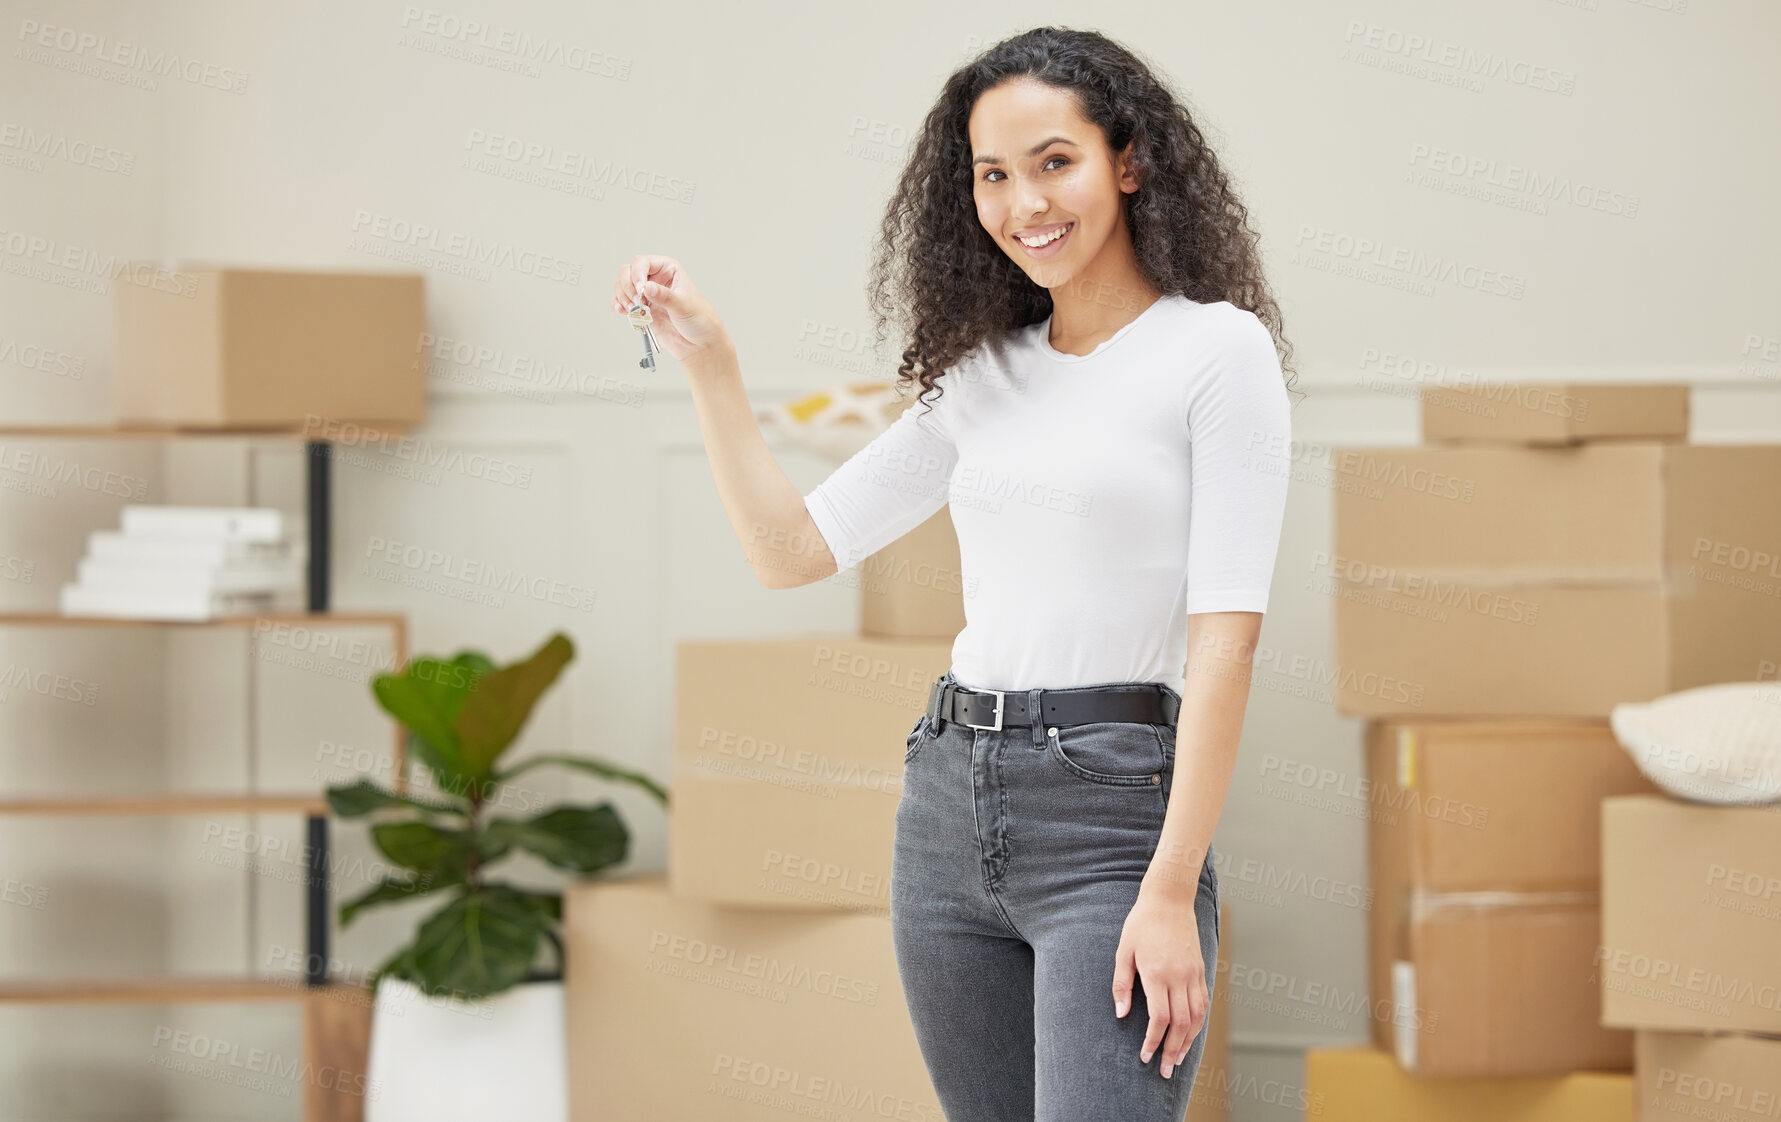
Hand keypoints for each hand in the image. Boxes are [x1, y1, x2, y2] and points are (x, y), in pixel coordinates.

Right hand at [609, 253, 728, 362]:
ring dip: (623, 297)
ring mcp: (647, 294)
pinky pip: (622, 302)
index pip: (642, 262)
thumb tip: (647, 287)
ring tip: (634, 309)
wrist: (700, 344)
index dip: (637, 274)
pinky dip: (619, 306)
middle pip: (627, 271)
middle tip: (638, 301)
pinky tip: (624, 311)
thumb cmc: (700, 320)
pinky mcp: (641, 310)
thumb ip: (665, 296)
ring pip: (622, 286)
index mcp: (668, 269)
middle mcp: (655, 279)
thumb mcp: (684, 306)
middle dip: (628, 286)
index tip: (641, 290)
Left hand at [1112, 884, 1207, 1079]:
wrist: (1169, 899)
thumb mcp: (1124, 951)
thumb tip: (1121, 1015)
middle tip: (1165, 1070)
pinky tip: (1191, 1034)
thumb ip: (1122, 985)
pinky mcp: (1201, 969)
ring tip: (1179, 1058)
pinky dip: (1199, 1022)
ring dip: (1189, 1041)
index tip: (1145, 1057)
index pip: (1159, 1019)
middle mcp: (1179, 977)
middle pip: (1180, 1024)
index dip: (1153, 1042)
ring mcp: (1193, 974)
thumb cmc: (1141, 924)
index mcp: (1157, 974)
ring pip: (1197, 1017)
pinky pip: (1204, 1002)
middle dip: (1172, 1050)